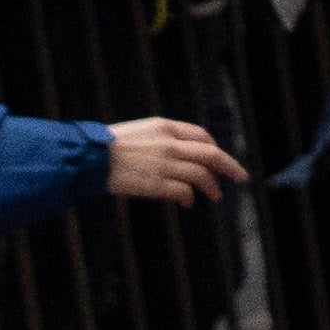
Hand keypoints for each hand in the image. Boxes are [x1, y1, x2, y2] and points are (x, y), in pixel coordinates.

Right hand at [104, 118, 241, 201]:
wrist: (89, 157)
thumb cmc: (108, 147)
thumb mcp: (139, 132)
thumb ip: (161, 140)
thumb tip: (180, 154)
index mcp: (164, 127)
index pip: (201, 135)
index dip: (215, 148)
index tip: (222, 159)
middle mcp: (169, 143)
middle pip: (211, 154)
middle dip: (230, 166)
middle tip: (240, 177)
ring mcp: (165, 164)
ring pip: (202, 175)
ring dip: (212, 187)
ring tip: (215, 196)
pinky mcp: (158, 183)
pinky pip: (185, 191)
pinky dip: (190, 198)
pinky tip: (188, 202)